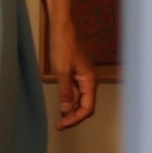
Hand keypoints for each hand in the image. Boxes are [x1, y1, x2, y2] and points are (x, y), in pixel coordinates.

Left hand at [48, 9, 98, 130]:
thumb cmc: (63, 45)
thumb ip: (65, 93)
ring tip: (60, 118)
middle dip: (74, 117)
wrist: (63, 27)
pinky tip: (62, 104)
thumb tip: (66, 111)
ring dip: (72, 110)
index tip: (61, 125)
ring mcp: (85, 76)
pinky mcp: (79, 72)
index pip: (87, 108)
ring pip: (82, 99)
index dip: (75, 119)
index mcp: (90, 81)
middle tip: (60, 125)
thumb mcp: (61, 72)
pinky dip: (70, 100)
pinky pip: (78, 91)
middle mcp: (91, 80)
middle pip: (86, 106)